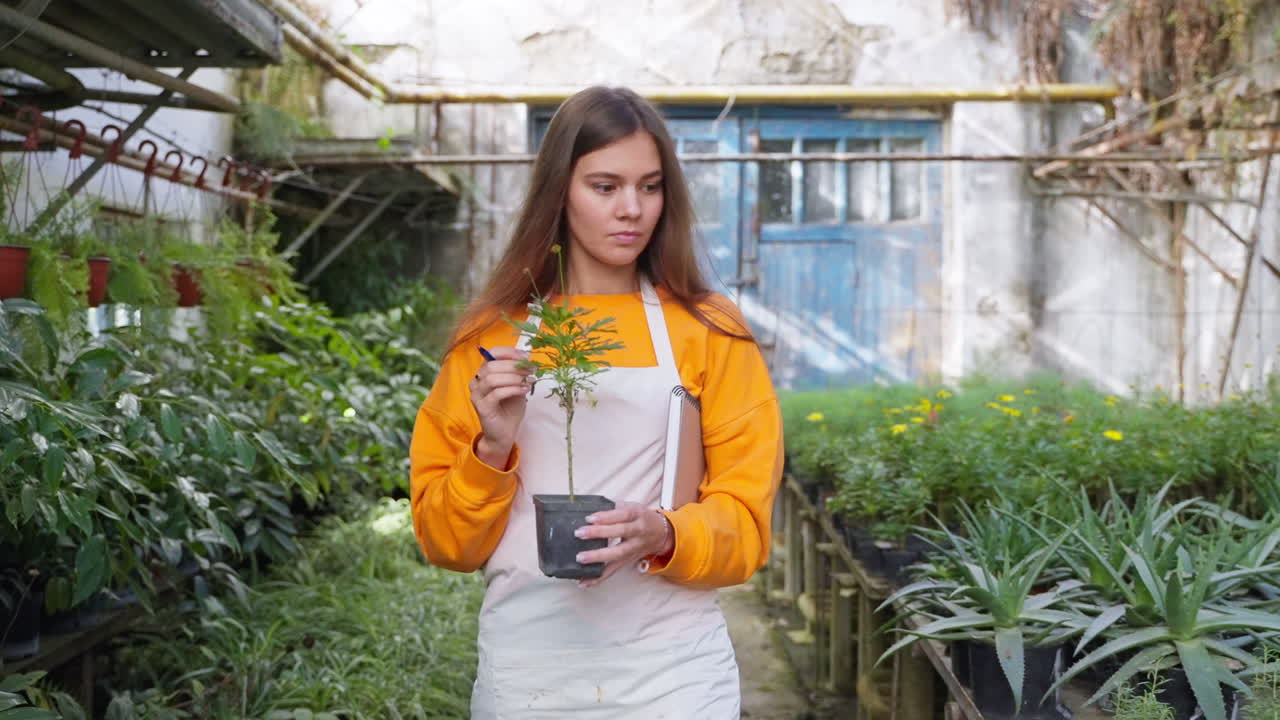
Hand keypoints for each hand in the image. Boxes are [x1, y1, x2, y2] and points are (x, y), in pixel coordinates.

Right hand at [469, 346, 533, 466]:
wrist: (504, 433)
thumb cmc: (510, 409)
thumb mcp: (517, 386)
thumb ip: (518, 373)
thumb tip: (528, 359)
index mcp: (485, 373)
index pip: (492, 354)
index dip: (509, 353)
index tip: (526, 356)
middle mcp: (477, 382)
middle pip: (492, 365)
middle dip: (514, 366)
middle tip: (531, 370)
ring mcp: (477, 394)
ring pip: (492, 378)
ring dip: (513, 377)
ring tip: (528, 381)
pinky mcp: (481, 407)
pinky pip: (496, 393)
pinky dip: (512, 389)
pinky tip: (524, 391)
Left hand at [573, 501, 672, 587]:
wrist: (661, 534)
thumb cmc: (641, 518)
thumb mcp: (633, 507)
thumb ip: (615, 508)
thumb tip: (592, 511)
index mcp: (638, 515)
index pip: (622, 515)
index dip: (606, 516)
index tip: (589, 518)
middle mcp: (638, 532)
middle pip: (620, 532)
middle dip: (599, 533)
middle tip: (579, 534)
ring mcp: (634, 549)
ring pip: (617, 554)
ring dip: (598, 557)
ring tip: (580, 558)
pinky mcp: (628, 561)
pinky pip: (613, 570)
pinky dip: (598, 578)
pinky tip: (584, 581)